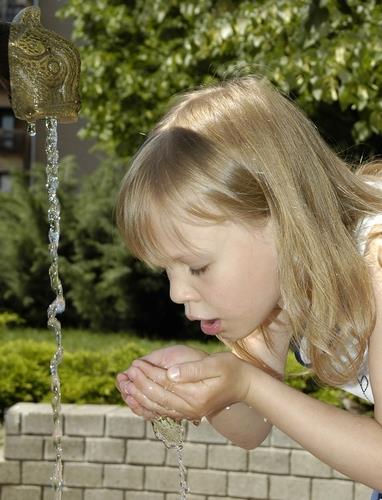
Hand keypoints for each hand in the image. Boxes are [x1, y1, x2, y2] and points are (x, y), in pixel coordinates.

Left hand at [118, 347, 251, 420]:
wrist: (244, 385)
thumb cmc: (231, 369)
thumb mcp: (215, 364)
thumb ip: (193, 369)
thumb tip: (170, 373)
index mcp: (196, 396)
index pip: (165, 384)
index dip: (148, 374)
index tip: (134, 364)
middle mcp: (190, 408)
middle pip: (158, 397)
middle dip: (139, 385)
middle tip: (125, 374)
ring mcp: (188, 413)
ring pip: (157, 407)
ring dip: (139, 397)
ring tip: (125, 386)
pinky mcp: (186, 412)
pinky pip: (161, 413)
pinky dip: (146, 407)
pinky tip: (135, 400)